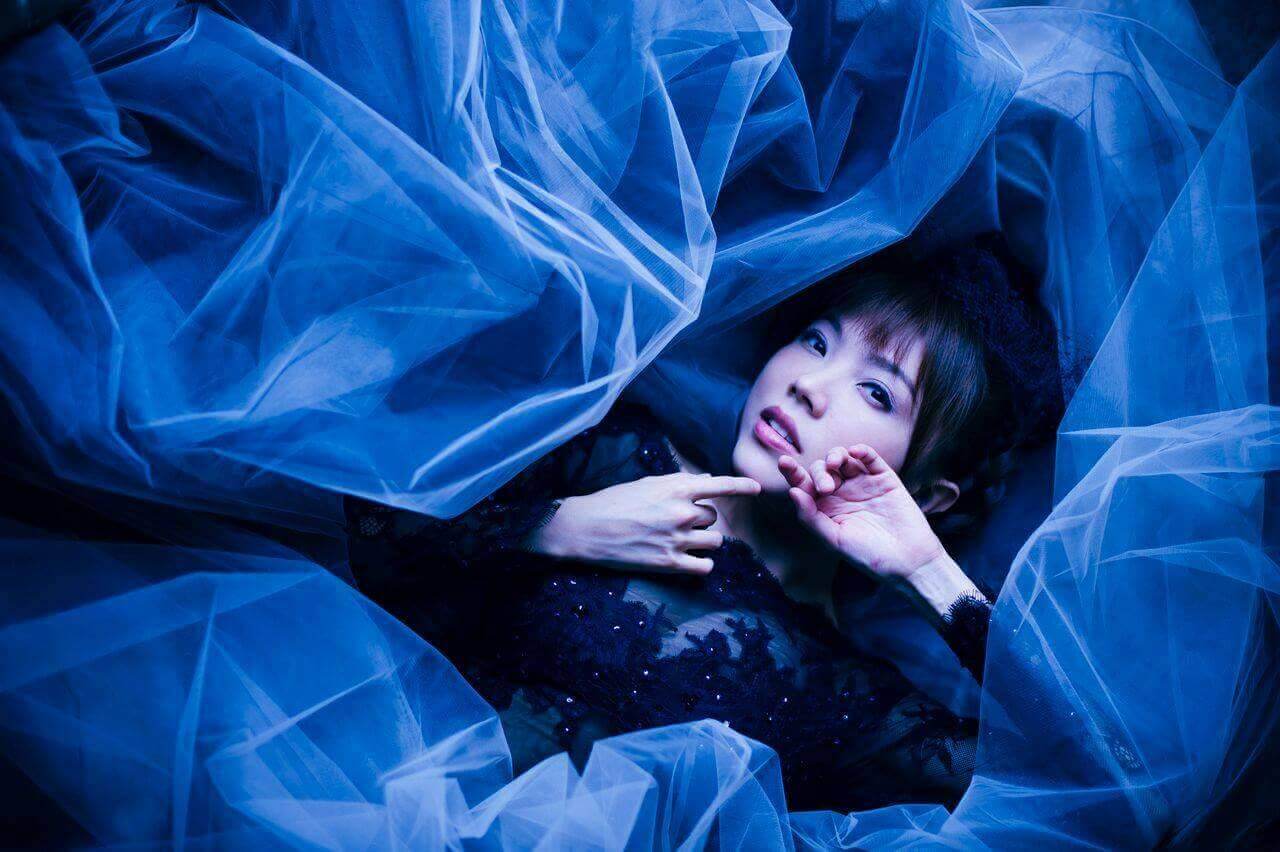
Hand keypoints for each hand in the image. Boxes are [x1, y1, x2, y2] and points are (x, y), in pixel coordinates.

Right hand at [528, 472, 759, 574]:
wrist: (585, 528)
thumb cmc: (612, 502)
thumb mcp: (646, 483)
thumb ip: (678, 483)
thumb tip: (705, 480)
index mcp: (676, 488)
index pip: (719, 485)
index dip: (742, 486)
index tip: (758, 488)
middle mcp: (681, 512)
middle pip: (714, 517)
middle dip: (701, 520)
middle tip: (676, 523)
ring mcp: (677, 539)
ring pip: (714, 541)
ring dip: (702, 541)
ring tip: (679, 541)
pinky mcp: (670, 564)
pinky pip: (705, 566)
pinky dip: (701, 564)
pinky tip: (688, 561)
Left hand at [778, 445, 944, 581]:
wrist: (907, 561)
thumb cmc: (868, 556)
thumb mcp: (834, 540)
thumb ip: (811, 517)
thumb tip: (792, 491)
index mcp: (825, 508)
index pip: (804, 485)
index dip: (793, 472)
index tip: (784, 463)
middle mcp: (842, 494)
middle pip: (821, 469)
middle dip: (818, 473)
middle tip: (827, 488)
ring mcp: (863, 484)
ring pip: (843, 459)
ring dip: (835, 456)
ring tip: (834, 464)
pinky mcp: (884, 479)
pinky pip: (870, 458)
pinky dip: (862, 451)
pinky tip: (854, 453)